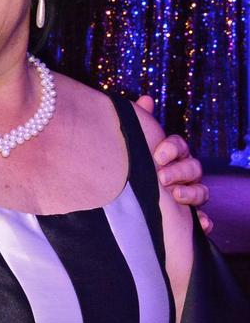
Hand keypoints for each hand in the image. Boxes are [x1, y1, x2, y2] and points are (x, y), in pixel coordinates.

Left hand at [135, 95, 211, 232]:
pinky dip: (204, 221)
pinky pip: (203, 220)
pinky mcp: (187, 217)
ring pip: (202, 191)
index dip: (172, 148)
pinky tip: (202, 223)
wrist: (118, 194)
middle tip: (161, 177)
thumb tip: (146, 99)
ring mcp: (187, 194)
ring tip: (176, 196)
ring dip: (191, 193)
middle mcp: (182, 173)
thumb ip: (141, 120)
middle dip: (179, 171)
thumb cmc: (131, 161)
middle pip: (194, 168)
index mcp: (171, 154)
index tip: (158, 154)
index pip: (180, 147)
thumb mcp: (134, 141)